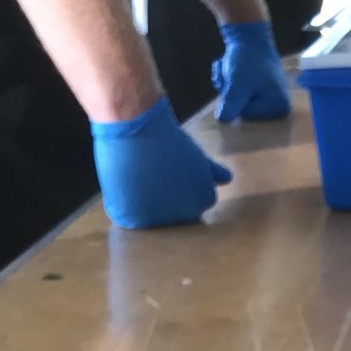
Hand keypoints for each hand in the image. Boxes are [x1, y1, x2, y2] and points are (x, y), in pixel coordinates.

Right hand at [91, 97, 232, 228]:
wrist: (136, 130)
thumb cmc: (165, 138)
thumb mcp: (194, 156)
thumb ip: (211, 172)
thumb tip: (227, 178)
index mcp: (204, 200)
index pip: (196, 203)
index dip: (180, 188)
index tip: (169, 175)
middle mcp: (185, 216)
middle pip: (175, 214)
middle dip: (165, 200)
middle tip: (152, 176)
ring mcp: (159, 221)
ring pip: (149, 217)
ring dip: (143, 204)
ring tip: (137, 179)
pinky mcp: (132, 220)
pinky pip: (127, 218)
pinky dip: (123, 206)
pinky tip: (124, 187)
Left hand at [212, 20, 291, 122]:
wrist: (249, 31)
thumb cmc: (247, 60)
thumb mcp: (237, 85)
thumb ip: (230, 105)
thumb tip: (223, 120)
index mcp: (279, 108)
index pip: (247, 114)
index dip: (236, 97)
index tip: (236, 79)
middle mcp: (279, 105)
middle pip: (243, 107)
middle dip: (230, 90)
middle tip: (229, 73)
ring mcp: (270, 95)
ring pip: (238, 98)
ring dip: (227, 83)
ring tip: (228, 67)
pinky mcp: (262, 86)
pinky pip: (241, 90)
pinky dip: (230, 79)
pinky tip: (231, 66)